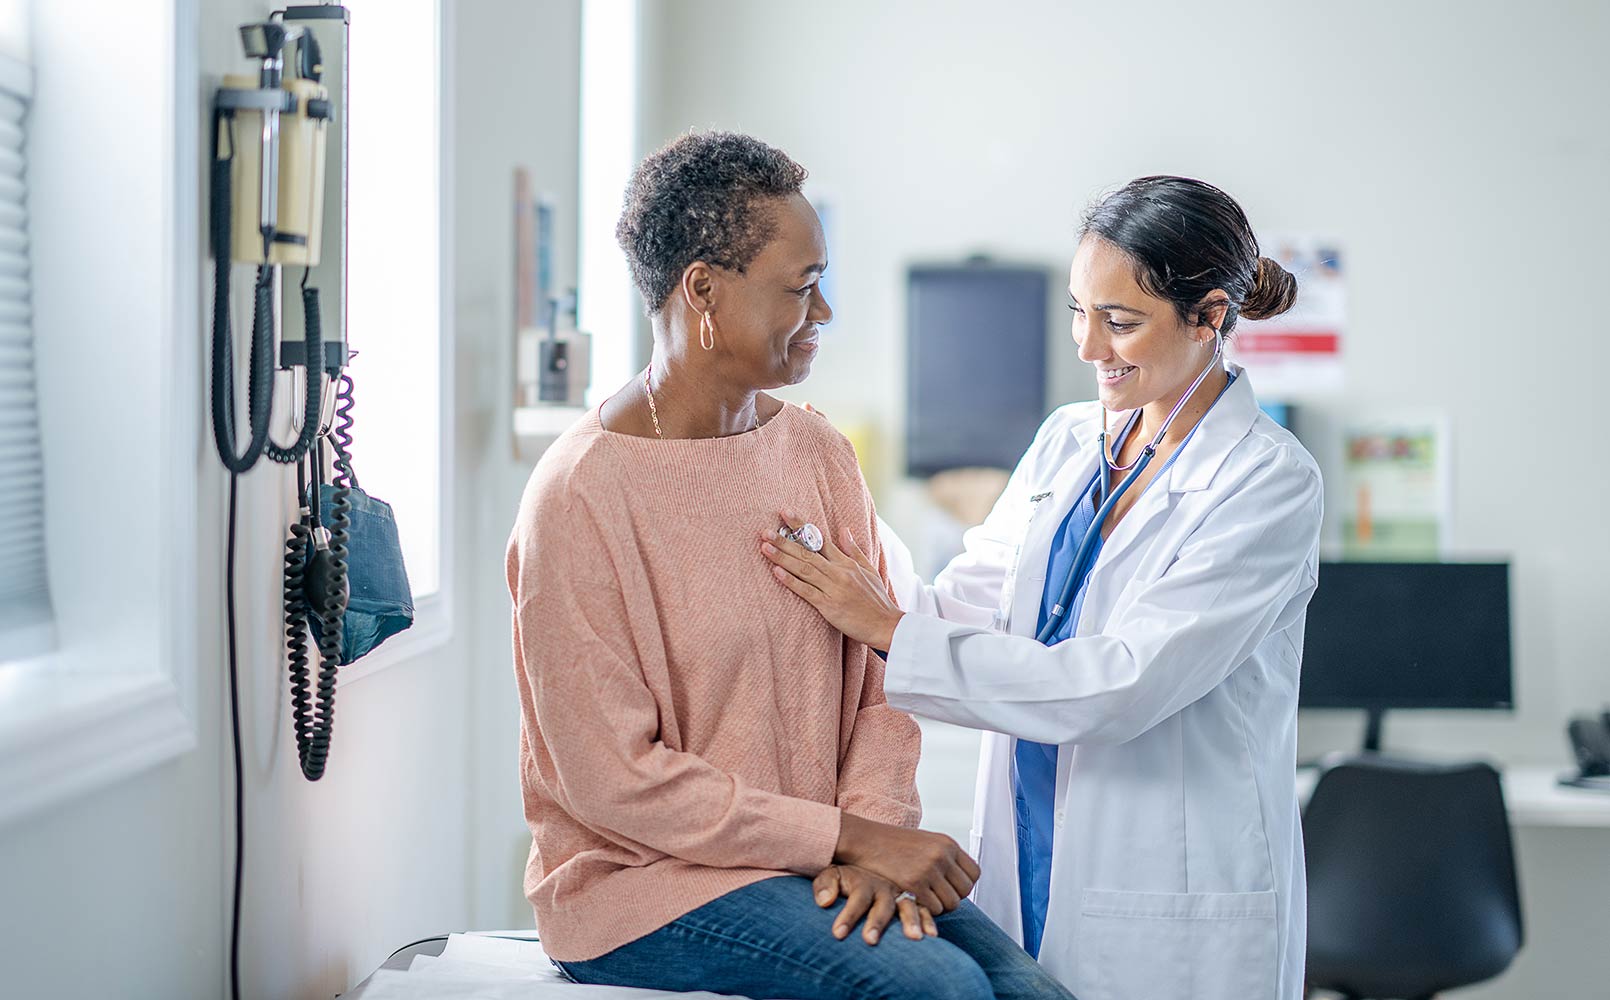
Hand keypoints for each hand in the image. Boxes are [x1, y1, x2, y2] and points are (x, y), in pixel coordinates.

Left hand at [761, 515, 903, 649]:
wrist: (886, 625)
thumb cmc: (877, 599)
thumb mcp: (869, 570)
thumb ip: (854, 550)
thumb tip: (845, 529)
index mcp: (846, 563)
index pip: (820, 539)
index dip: (801, 526)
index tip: (786, 513)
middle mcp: (838, 572)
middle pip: (807, 553)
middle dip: (784, 541)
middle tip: (764, 531)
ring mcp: (833, 588)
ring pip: (804, 569)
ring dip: (783, 557)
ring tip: (765, 547)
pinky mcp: (829, 605)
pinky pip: (807, 591)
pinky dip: (791, 581)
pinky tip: (777, 572)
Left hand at [813, 865, 936, 944]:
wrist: (867, 857)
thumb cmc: (847, 875)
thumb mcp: (832, 874)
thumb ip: (825, 885)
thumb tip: (824, 901)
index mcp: (864, 881)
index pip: (856, 898)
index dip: (848, 916)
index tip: (837, 934)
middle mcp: (885, 887)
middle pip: (883, 904)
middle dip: (877, 922)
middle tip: (870, 940)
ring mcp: (901, 892)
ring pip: (908, 906)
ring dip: (911, 921)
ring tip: (914, 938)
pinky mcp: (914, 899)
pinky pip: (925, 908)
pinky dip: (928, 920)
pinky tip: (932, 935)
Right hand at [834, 812, 980, 914]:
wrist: (864, 839)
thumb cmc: (892, 843)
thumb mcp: (924, 842)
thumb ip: (944, 858)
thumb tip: (960, 880)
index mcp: (947, 843)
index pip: (974, 873)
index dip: (963, 885)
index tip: (950, 888)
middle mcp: (942, 855)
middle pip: (965, 890)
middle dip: (953, 898)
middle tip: (935, 897)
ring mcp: (929, 869)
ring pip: (951, 903)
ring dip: (939, 906)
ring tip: (924, 900)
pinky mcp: (914, 883)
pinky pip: (933, 908)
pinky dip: (925, 910)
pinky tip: (913, 901)